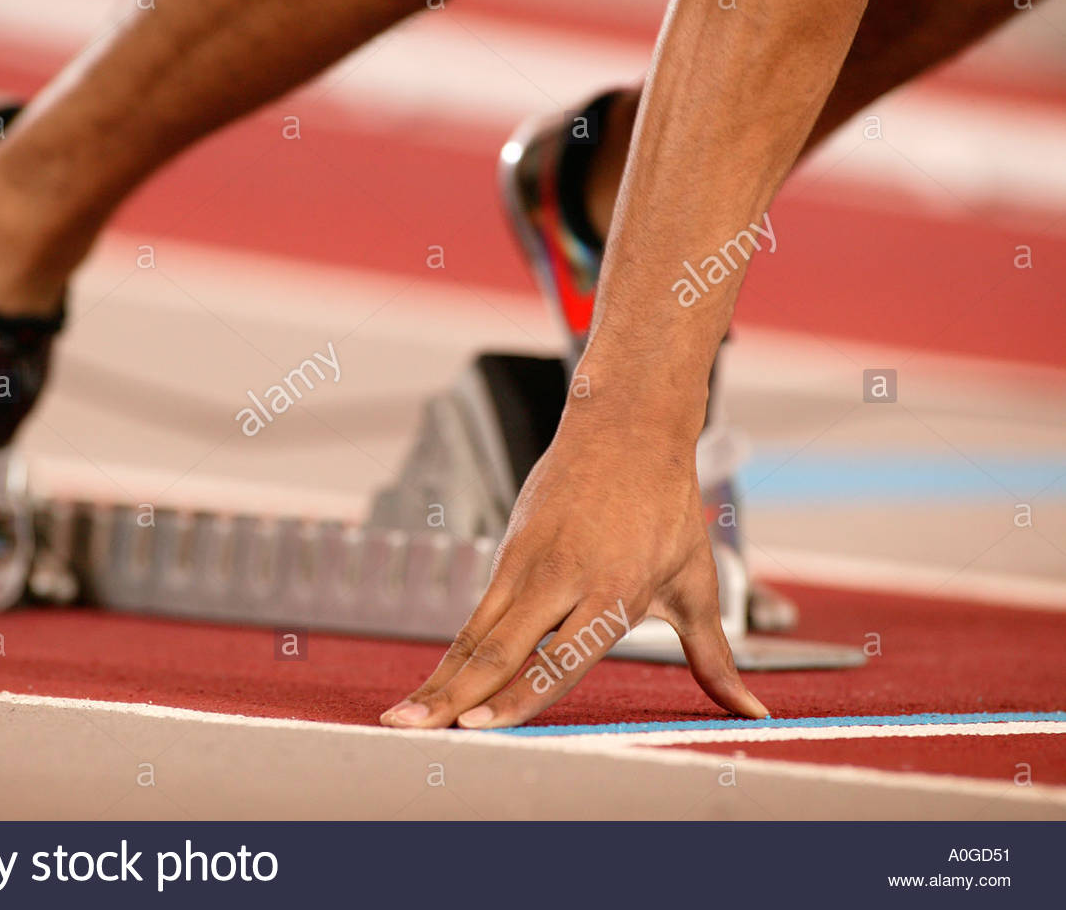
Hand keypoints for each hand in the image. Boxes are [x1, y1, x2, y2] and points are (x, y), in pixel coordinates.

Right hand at [380, 394, 768, 729]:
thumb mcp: (695, 584)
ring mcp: (526, 561)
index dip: (516, 697)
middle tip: (408, 732)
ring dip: (437, 680)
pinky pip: (475, 613)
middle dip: (450, 698)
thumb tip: (756, 712)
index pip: (557, 658)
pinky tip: (431, 685)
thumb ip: (716, 659)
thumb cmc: (667, 508)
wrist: (625, 425)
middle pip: (497, 649)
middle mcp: (561, 577)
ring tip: (401, 719)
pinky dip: (451, 654)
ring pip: (474, 633)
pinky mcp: (508, 550)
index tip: (478, 729)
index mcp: (613, 589)